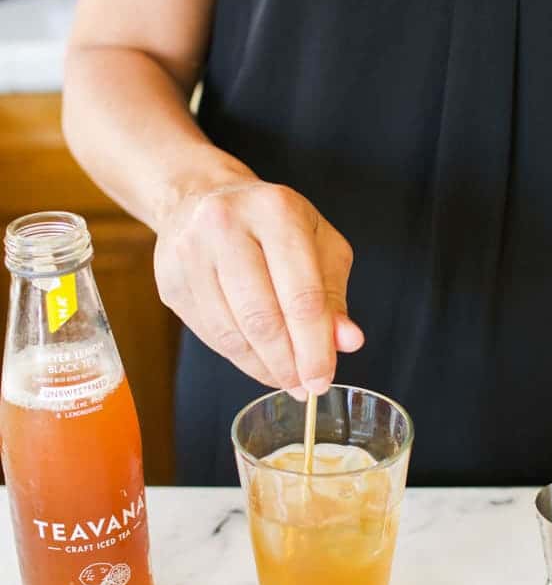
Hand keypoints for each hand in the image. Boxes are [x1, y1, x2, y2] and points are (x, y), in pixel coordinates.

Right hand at [154, 164, 363, 399]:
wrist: (203, 196)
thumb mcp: (317, 245)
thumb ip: (333, 295)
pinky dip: (238, 358)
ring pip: (231, 333)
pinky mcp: (170, 280)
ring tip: (284, 378)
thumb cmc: (272, 223)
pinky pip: (209, 335)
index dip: (315, 347)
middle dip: (288, 363)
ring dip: (262, 367)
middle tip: (304, 387)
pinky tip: (257, 363)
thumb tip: (347, 342)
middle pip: (262, 318)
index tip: (323, 380)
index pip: (301, 295)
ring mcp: (190, 253)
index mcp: (275, 210)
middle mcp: (226, 225)